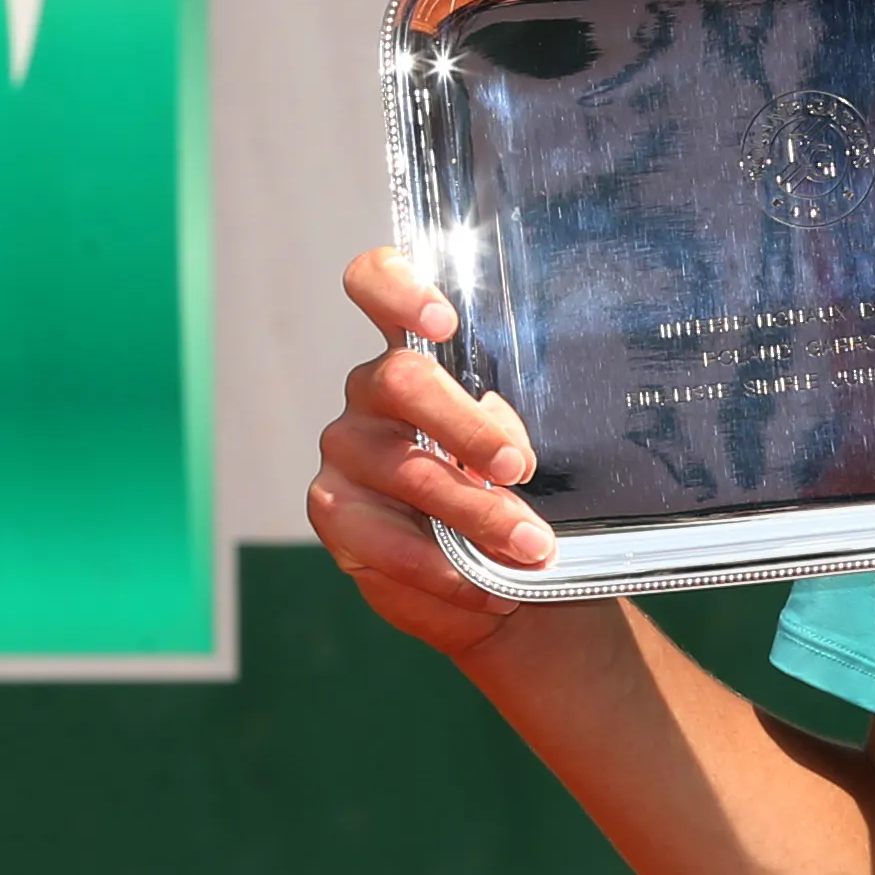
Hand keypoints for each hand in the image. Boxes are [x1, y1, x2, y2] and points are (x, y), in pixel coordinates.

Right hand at [307, 246, 554, 656]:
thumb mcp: (536, 458)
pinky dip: (442, 567)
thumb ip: (513, 435)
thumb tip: (505, 450)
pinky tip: (488, 588)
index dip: (397, 289)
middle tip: (520, 466)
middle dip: (464, 424)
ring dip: (472, 511)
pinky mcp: (337, 514)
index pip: (378, 287)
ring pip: (401, 467)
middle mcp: (373, 393)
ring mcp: (348, 451)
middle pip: (399, 380)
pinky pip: (380, 539)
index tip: (444, 321)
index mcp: (421, 355)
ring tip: (533, 545)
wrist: (508, 578)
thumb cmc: (524, 495)